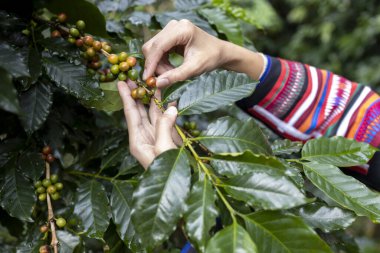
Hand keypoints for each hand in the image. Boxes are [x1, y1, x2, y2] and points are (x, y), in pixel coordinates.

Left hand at [117, 80, 179, 168]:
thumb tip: (171, 108)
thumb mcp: (163, 151)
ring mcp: (157, 137)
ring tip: (151, 81)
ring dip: (152, 98)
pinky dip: (167, 108)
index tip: (120, 82)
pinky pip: (166, 119)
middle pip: (139, 111)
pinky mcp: (168, 137)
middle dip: (136, 94)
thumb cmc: (167, 173)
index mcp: (138, 142)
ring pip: (153, 113)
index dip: (126, 98)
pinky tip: (169, 96)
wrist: (181, 186)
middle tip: (133, 76)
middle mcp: (145, 137)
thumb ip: (165, 128)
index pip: (131, 114)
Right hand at [142, 19, 264, 87]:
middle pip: (152, 46)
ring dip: (158, 64)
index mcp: (182, 30)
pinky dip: (161, 61)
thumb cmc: (210, 58)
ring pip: (153, 48)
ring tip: (171, 74)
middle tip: (165, 79)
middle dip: (156, 65)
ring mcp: (171, 28)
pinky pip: (158, 49)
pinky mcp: (170, 34)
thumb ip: (176, 76)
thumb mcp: (194, 69)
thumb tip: (158, 84)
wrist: (219, 52)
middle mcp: (174, 25)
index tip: (147, 78)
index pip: (158, 46)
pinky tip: (170, 69)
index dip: (151, 63)